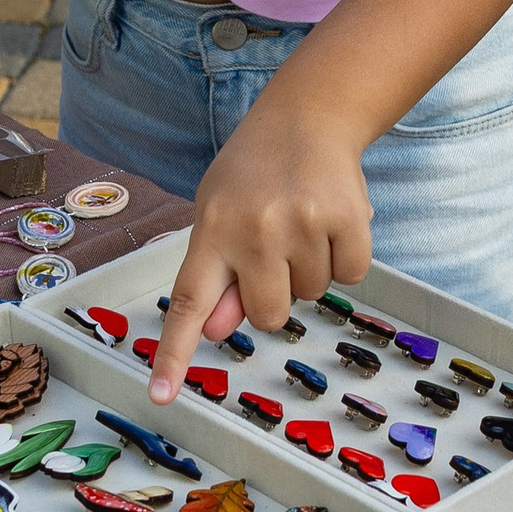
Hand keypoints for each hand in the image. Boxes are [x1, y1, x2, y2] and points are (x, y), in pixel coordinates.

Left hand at [149, 87, 372, 395]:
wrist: (308, 115)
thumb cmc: (255, 175)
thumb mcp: (219, 214)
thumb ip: (216, 274)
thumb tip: (216, 331)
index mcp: (212, 229)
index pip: (189, 303)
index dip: (175, 353)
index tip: (162, 396)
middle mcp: (254, 229)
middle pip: (268, 315)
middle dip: (276, 294)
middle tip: (276, 247)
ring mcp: (303, 224)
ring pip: (313, 295)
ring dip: (311, 268)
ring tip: (302, 220)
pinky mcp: (348, 220)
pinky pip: (350, 275)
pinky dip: (345, 257)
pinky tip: (332, 219)